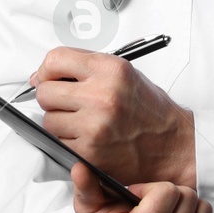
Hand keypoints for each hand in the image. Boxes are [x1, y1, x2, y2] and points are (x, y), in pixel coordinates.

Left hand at [32, 46, 195, 186]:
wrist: (172, 143)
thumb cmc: (149, 109)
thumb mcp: (123, 72)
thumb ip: (83, 67)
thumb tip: (40, 75)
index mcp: (110, 70)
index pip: (55, 60)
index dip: (47, 70)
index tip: (50, 77)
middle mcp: (102, 96)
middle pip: (45, 92)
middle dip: (51, 97)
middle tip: (67, 102)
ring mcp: (95, 126)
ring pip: (48, 120)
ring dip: (59, 122)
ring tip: (82, 121)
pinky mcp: (90, 152)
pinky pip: (59, 143)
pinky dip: (68, 141)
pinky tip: (87, 137)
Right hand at [70, 163, 213, 212]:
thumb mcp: (89, 206)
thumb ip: (86, 186)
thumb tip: (80, 168)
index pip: (169, 193)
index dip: (151, 188)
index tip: (138, 198)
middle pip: (190, 199)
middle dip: (171, 195)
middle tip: (152, 206)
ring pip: (205, 212)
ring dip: (185, 208)